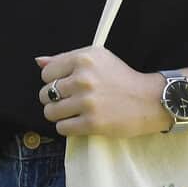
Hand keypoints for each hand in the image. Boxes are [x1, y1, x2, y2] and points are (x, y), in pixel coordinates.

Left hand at [36, 47, 166, 137]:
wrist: (149, 100)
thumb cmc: (121, 78)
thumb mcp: (98, 58)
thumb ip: (65, 59)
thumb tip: (38, 61)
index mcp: (83, 58)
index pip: (46, 72)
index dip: (53, 81)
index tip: (65, 85)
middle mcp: (83, 78)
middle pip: (45, 93)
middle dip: (53, 99)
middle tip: (70, 101)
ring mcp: (87, 101)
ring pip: (50, 112)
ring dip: (58, 115)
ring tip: (72, 113)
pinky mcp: (92, 122)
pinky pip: (62, 128)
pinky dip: (67, 127)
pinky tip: (79, 122)